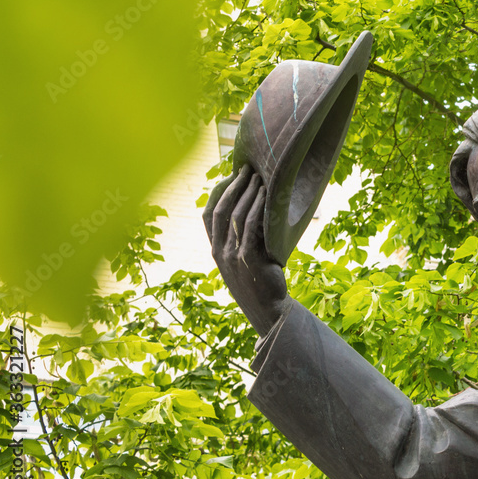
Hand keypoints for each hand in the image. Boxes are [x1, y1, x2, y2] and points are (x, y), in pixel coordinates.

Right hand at [202, 165, 289, 336]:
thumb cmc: (261, 283)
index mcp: (215, 251)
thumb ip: (241, 241)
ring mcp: (232, 256)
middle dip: (233, 186)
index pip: (208, 215)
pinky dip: (257, 207)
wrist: (269, 310)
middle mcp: (219, 252)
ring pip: (235, 215)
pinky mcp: (249, 259)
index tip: (230, 176)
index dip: (217, 193)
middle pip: (221, 210)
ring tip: (259, 176)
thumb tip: (252, 213)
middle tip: (246, 168)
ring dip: (247, 192)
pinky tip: (267, 195)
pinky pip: (251, 226)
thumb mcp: (244, 262)